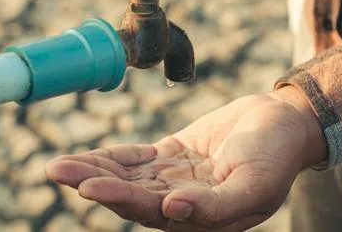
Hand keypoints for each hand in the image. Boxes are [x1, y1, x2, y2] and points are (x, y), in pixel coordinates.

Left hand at [46, 86, 326, 230]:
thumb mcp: (254, 184)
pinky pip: (137, 159)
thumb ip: (216, 206)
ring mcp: (176, 179)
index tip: (87, 186)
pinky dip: (113, 157)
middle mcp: (183, 203)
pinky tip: (88, 156)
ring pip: (128, 177)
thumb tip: (171, 211)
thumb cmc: (275, 155)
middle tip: (58, 170)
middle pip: (129, 196)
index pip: (151, 212)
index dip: (119, 199)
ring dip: (95, 171)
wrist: (283, 123)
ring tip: (59, 165)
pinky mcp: (173, 156)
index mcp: (201, 218)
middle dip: (93, 184)